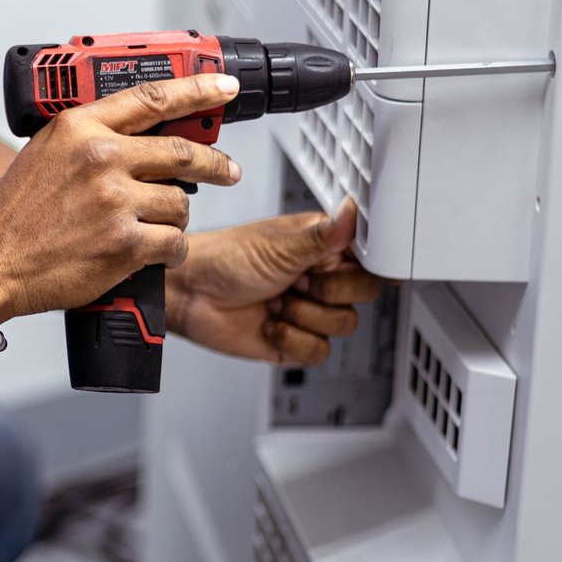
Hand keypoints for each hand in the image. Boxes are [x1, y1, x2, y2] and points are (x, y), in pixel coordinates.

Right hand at [0, 74, 243, 320]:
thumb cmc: (16, 212)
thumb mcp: (47, 150)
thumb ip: (93, 134)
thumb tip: (146, 130)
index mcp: (81, 127)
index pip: (154, 97)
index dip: (198, 90)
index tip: (223, 88)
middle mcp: (100, 158)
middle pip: (183, 151)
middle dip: (215, 164)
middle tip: (226, 169)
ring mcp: (114, 201)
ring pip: (180, 203)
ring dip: (177, 216)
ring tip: (156, 224)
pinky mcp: (123, 244)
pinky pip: (174, 243)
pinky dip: (171, 250)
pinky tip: (154, 252)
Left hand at [168, 199, 384, 365]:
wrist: (191, 294)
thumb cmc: (225, 258)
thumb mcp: (279, 245)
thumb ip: (324, 235)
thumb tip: (353, 209)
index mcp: (323, 246)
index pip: (369, 257)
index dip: (366, 265)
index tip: (361, 268)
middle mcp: (321, 278)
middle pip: (364, 293)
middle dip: (327, 291)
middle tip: (296, 281)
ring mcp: (310, 311)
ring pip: (343, 325)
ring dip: (303, 314)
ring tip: (274, 301)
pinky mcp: (297, 341)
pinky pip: (320, 351)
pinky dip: (292, 340)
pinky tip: (270, 324)